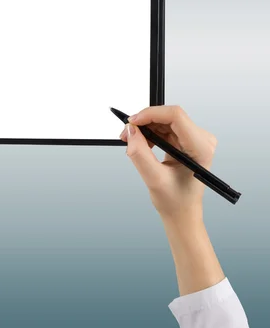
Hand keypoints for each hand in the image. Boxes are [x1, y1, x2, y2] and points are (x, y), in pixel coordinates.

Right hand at [120, 105, 216, 220]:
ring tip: (132, 142)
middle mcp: (202, 140)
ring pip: (164, 120)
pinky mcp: (186, 140)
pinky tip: (143, 145)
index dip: (151, 114)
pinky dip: (150, 133)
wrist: (183, 213)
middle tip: (127, 134)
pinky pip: (165, 127)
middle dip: (144, 122)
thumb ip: (140, 154)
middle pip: (169, 116)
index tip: (132, 122)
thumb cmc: (176, 201)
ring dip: (145, 128)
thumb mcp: (154, 179)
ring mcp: (195, 139)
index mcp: (201, 148)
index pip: (176, 116)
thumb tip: (131, 131)